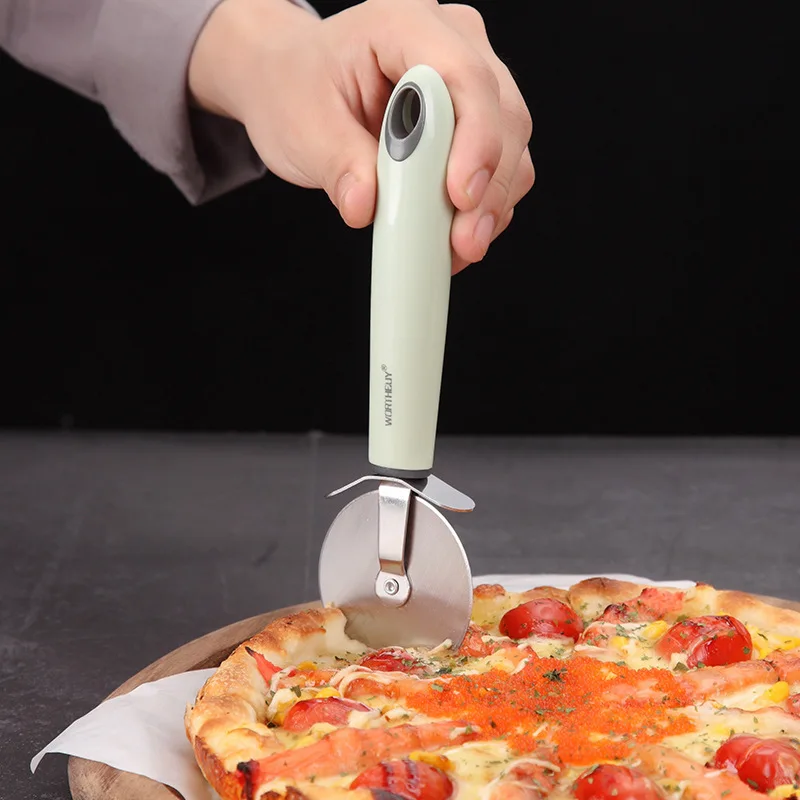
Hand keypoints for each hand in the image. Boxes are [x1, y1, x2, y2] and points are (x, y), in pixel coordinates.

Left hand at [188, 0, 533, 272]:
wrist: (293, 85)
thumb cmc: (297, 87)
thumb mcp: (302, 124)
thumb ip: (337, 164)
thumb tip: (365, 206)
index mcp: (404, 24)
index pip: (463, 75)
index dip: (474, 139)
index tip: (460, 195)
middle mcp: (452, 44)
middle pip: (502, 115)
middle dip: (489, 186)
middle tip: (463, 242)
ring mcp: (471, 83)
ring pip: (511, 146)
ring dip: (492, 204)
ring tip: (457, 248)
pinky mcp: (476, 123)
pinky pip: (502, 168)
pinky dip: (484, 208)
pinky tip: (456, 237)